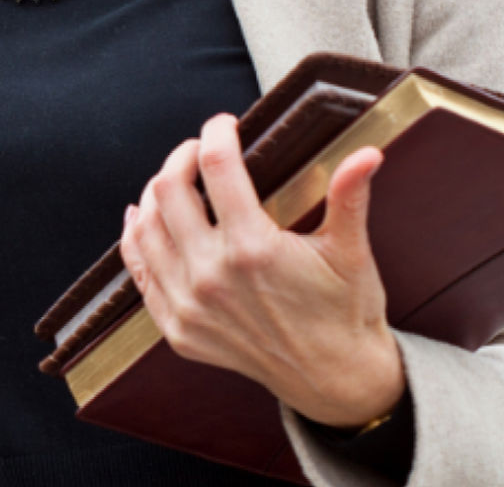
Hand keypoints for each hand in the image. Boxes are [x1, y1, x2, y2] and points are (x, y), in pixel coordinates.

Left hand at [119, 113, 405, 428]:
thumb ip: (350, 196)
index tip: (225, 123)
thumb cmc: (345, 311)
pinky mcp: (177, 329)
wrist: (336, 381)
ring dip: (155, 193)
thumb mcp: (351, 251)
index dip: (217, 133)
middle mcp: (212, 277)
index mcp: (253, 248)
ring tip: (177, 178)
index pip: (216, 166)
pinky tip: (141, 216)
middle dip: (182, 156)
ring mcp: (189, 306)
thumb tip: (368, 153)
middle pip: (168, 190)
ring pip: (146, 227)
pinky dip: (135, 237)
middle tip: (200, 149)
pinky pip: (138, 272)